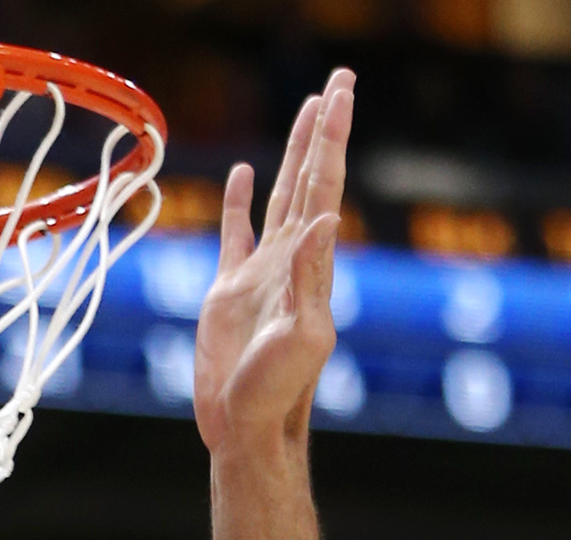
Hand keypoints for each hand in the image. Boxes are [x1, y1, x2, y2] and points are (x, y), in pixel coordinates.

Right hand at [194, 70, 354, 457]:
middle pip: (309, 178)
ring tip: (308, 109)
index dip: (331, 139)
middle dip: (323, 129)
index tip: (340, 92)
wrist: (247, 429)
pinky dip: (240, 199)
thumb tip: (326, 219)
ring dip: (294, 152)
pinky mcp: (229, 291)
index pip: (323, 187)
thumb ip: (311, 280)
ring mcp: (261, 272)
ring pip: (279, 195)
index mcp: (311, 266)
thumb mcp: (301, 339)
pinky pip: (236, 232)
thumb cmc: (277, 395)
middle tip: (338, 79)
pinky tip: (244, 172)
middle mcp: (291, 261)